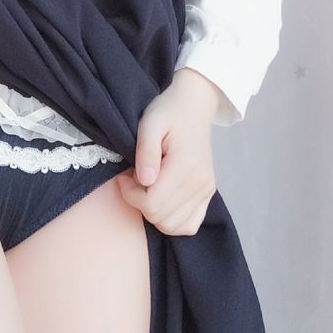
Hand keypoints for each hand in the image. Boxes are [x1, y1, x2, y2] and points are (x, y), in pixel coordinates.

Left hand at [114, 69, 221, 235]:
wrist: (194, 106)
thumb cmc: (168, 112)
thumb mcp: (150, 123)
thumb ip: (146, 151)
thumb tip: (145, 181)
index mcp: (185, 166)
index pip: (152, 204)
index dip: (130, 194)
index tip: (125, 176)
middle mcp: (200, 183)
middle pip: (160, 218)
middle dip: (139, 202)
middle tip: (135, 178)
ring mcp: (206, 190)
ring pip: (172, 226)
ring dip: (153, 212)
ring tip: (148, 186)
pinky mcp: (207, 194)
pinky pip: (189, 225)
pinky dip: (171, 220)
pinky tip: (161, 200)